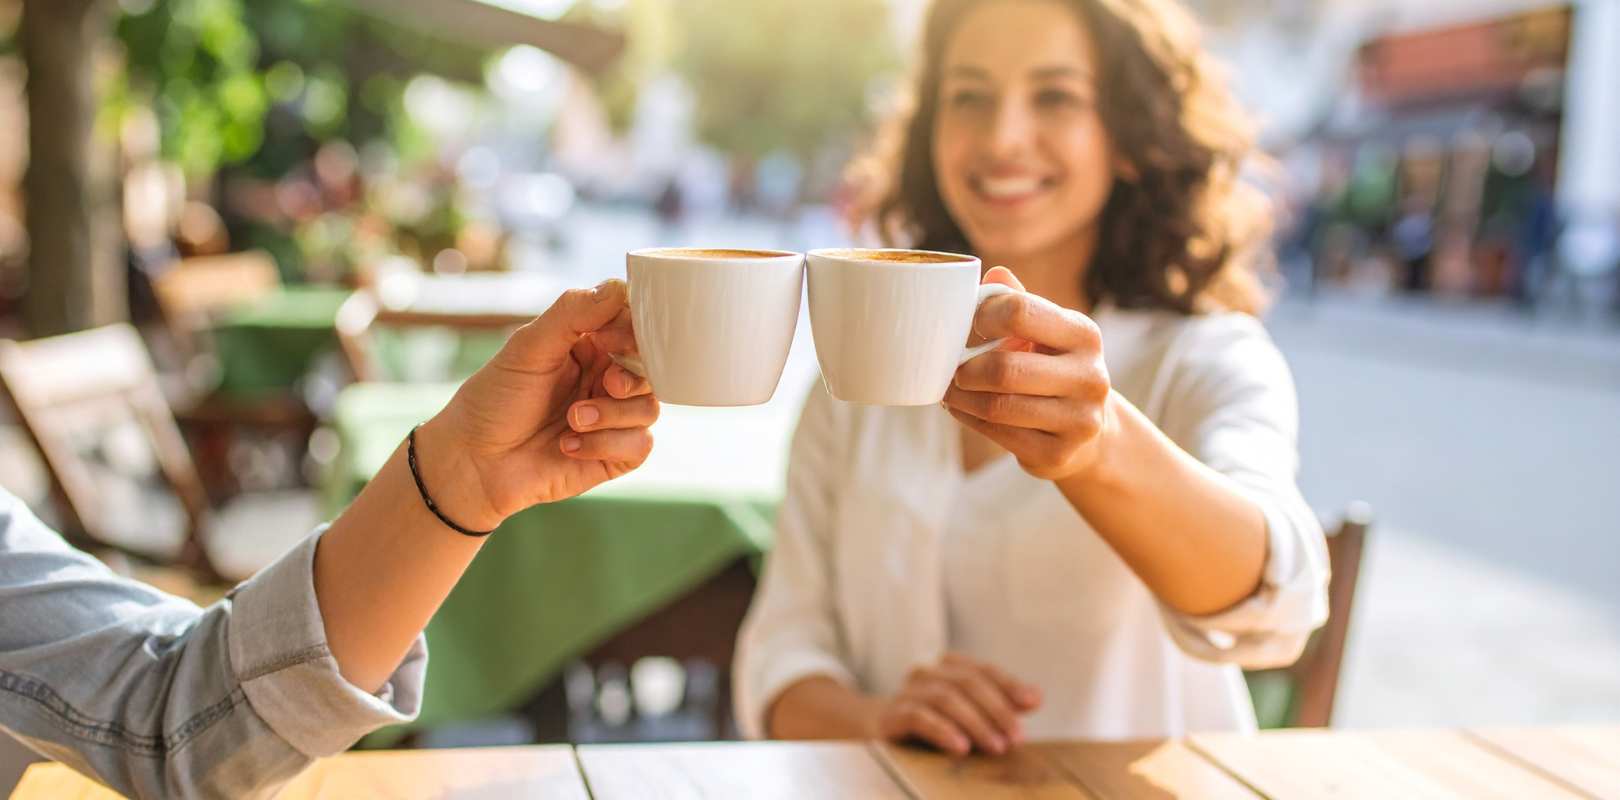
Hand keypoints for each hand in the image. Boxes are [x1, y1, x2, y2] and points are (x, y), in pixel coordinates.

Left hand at [415, 280, 657, 529]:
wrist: (473, 463)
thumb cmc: (493, 401)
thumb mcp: (528, 347)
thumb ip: (573, 312)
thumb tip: (620, 287)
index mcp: (588, 346)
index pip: (633, 325)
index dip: (633, 331)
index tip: (609, 341)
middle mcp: (604, 379)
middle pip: (652, 368)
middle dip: (633, 376)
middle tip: (606, 385)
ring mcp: (612, 419)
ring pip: (649, 407)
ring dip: (612, 415)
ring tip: (572, 421)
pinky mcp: (613, 456)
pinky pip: (640, 444)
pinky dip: (606, 444)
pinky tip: (568, 446)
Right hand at [874, 653, 1041, 756]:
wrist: (878, 732)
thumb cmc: (933, 722)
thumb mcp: (968, 713)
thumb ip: (1000, 704)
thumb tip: (1036, 697)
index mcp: (948, 667)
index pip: (983, 670)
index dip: (1009, 684)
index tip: (1032, 703)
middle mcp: (927, 673)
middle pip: (967, 682)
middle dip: (997, 709)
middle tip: (1017, 737)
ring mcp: (907, 692)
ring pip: (946, 698)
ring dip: (976, 723)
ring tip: (996, 746)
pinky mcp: (891, 715)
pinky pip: (919, 717)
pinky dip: (943, 731)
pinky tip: (961, 748)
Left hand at [944, 267, 1111, 480]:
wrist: (1088, 429)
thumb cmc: (1053, 367)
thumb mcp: (1045, 331)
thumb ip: (1018, 301)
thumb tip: (992, 273)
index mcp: (1083, 334)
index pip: (1020, 312)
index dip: (982, 316)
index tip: (970, 325)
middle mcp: (1090, 376)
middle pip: (1004, 369)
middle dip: (965, 369)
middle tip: (951, 369)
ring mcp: (1079, 420)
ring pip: (997, 406)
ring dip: (961, 398)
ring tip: (951, 389)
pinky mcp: (1059, 454)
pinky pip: (998, 434)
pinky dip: (970, 420)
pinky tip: (964, 409)